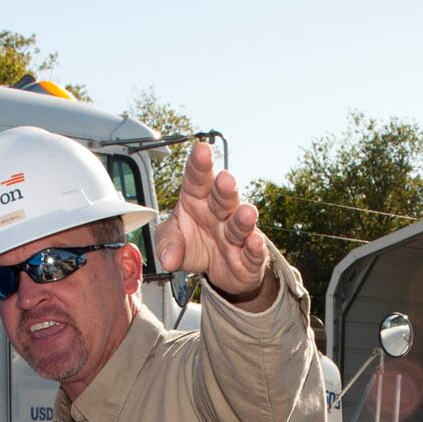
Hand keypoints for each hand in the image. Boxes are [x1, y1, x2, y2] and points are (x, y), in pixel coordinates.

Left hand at [154, 141, 274, 303]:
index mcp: (197, 199)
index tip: (201, 151)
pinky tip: (255, 242)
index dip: (199, 165)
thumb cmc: (193, 244)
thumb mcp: (171, 241)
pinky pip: (253, 253)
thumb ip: (167, 244)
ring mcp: (235, 235)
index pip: (197, 179)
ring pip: (239, 224)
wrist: (215, 270)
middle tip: (225, 179)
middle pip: (222, 198)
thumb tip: (168, 258)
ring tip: (247, 213)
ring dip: (243, 219)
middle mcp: (219, 213)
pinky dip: (255, 248)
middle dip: (225, 189)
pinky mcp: (248, 259)